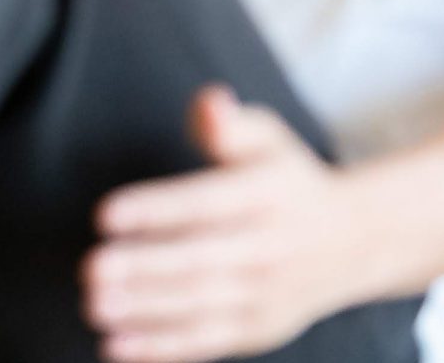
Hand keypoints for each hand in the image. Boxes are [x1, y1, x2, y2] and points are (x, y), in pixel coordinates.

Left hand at [82, 86, 349, 361]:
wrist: (351, 243)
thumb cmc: (289, 180)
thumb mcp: (268, 138)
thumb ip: (231, 123)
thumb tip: (209, 104)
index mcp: (267, 196)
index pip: (205, 203)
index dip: (155, 209)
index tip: (105, 213)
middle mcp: (269, 249)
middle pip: (197, 261)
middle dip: (141, 268)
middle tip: (91, 268)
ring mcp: (265, 297)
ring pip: (198, 306)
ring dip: (143, 311)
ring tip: (95, 305)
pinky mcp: (257, 331)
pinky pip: (206, 342)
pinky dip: (162, 348)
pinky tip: (117, 346)